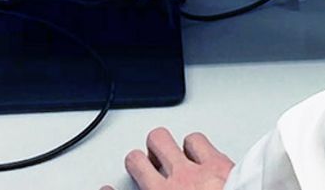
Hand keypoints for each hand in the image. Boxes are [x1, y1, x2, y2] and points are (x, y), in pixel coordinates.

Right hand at [104, 127, 234, 189]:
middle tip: (148, 164)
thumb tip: (148, 184)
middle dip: (141, 159)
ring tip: (173, 153)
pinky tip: (199, 151)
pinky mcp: (216, 161)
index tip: (108, 188)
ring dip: (167, 146)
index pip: (124, 189)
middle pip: (137, 158)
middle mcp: (170, 185)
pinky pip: (196, 140)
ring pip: (164, 140)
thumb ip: (161, 187)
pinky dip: (195, 145)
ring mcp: (192, 170)